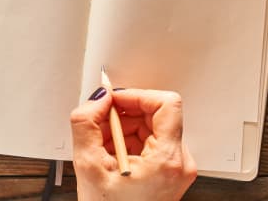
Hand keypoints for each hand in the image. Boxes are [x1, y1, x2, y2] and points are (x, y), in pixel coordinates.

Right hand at [70, 88, 196, 200]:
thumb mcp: (89, 166)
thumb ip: (87, 123)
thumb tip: (97, 99)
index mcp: (168, 159)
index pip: (166, 103)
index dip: (137, 95)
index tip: (115, 100)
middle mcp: (180, 162)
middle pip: (157, 114)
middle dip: (124, 114)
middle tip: (101, 122)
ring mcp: (176, 168)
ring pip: (152, 126)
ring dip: (124, 128)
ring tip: (103, 145)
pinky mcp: (169, 172)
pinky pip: (151, 141)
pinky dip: (128, 141)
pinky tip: (111, 155)